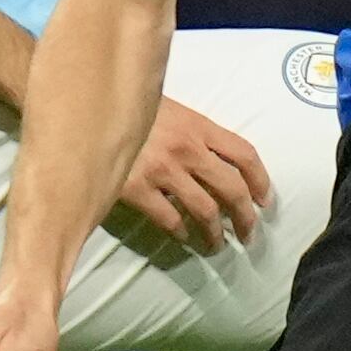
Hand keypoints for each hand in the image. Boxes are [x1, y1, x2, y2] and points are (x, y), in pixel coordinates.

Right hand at [116, 97, 271, 251]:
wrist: (86, 107)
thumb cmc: (128, 106)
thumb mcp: (168, 109)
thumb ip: (192, 131)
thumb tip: (216, 157)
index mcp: (198, 125)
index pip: (245, 155)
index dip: (261, 181)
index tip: (265, 201)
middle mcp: (187, 149)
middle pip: (232, 189)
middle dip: (246, 217)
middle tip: (248, 234)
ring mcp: (163, 170)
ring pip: (205, 211)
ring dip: (215, 233)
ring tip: (216, 244)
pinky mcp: (137, 188)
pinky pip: (169, 219)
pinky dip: (180, 232)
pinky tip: (182, 236)